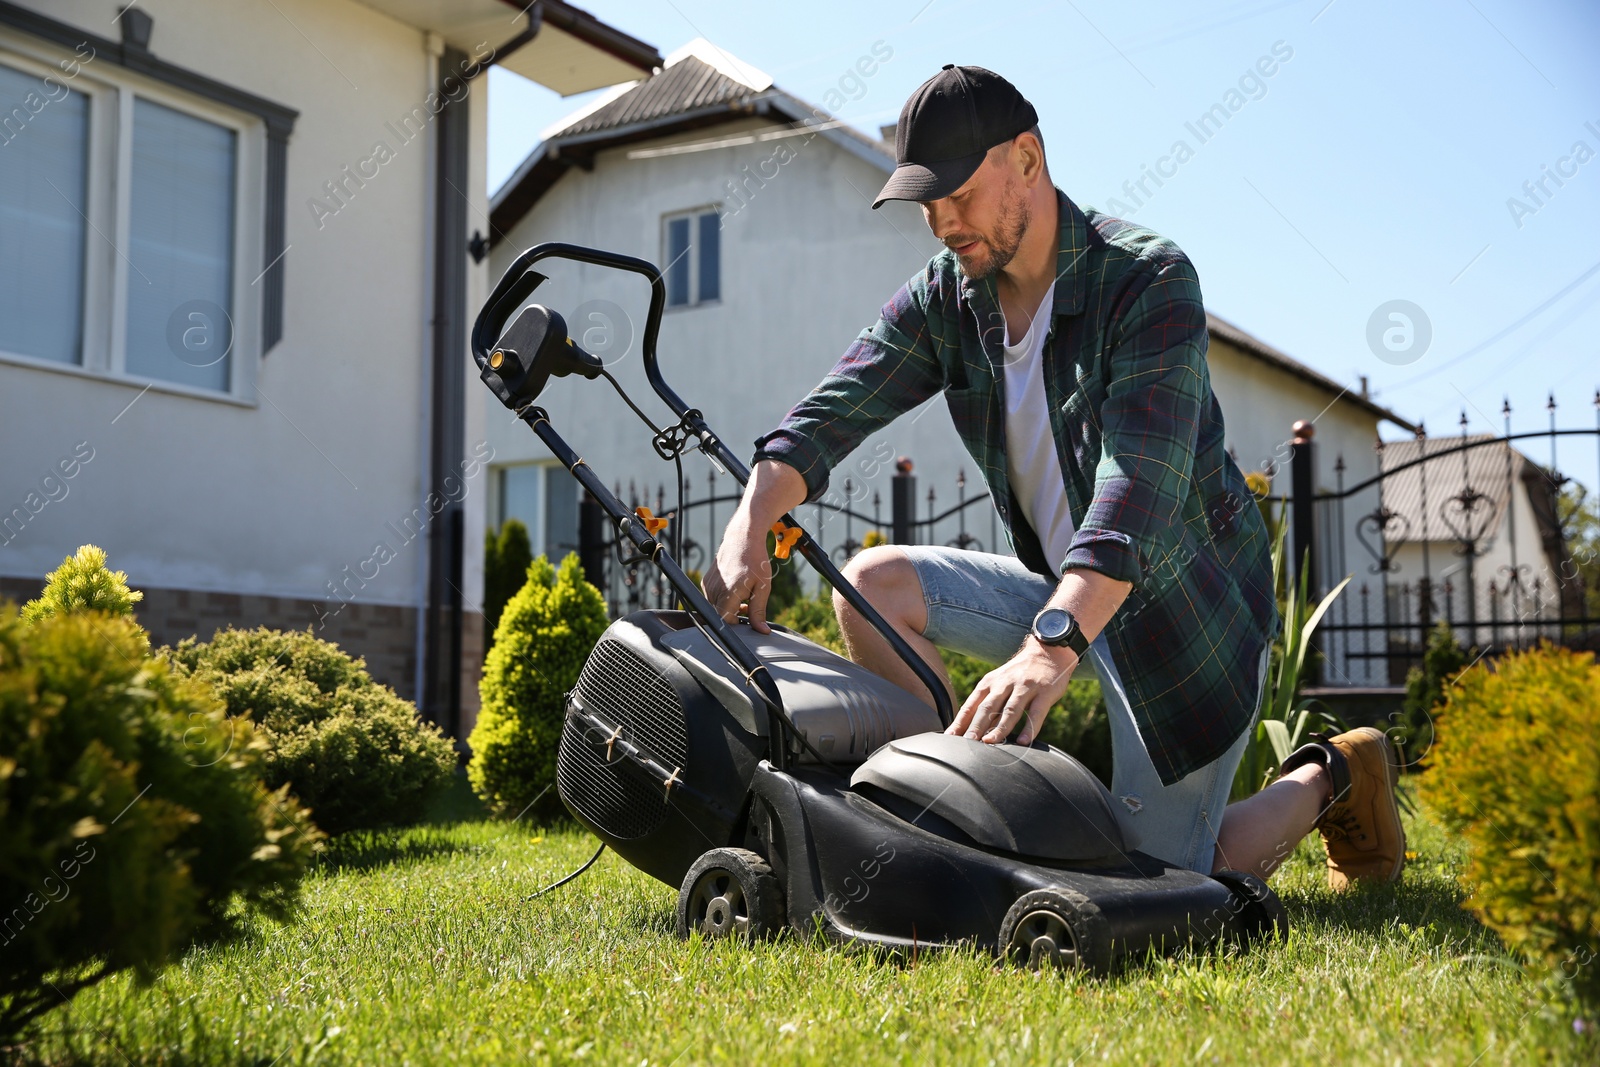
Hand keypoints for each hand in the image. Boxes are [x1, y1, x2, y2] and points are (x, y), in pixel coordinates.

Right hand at [701, 511, 776, 632]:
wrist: (742, 538)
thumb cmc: (755, 560)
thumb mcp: (763, 587)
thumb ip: (759, 611)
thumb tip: (762, 631)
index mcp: (728, 593)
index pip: (725, 623)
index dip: (737, 626)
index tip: (748, 621)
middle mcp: (714, 591)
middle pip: (721, 616)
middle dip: (735, 616)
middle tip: (749, 604)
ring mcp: (707, 586)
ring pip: (716, 608)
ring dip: (729, 608)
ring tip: (744, 596)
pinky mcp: (705, 583)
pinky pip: (713, 599)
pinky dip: (723, 599)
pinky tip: (735, 590)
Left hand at [946, 638, 1077, 744]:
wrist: (1047, 652)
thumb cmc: (1019, 674)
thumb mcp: (999, 684)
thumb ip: (987, 706)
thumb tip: (970, 731)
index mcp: (989, 683)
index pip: (971, 705)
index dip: (960, 722)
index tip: (950, 738)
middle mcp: (1004, 684)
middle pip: (987, 708)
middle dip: (975, 726)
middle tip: (967, 743)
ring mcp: (1024, 688)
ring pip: (1010, 710)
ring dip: (999, 728)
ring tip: (990, 743)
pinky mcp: (1044, 692)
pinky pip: (1036, 713)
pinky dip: (1030, 728)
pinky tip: (1024, 741)